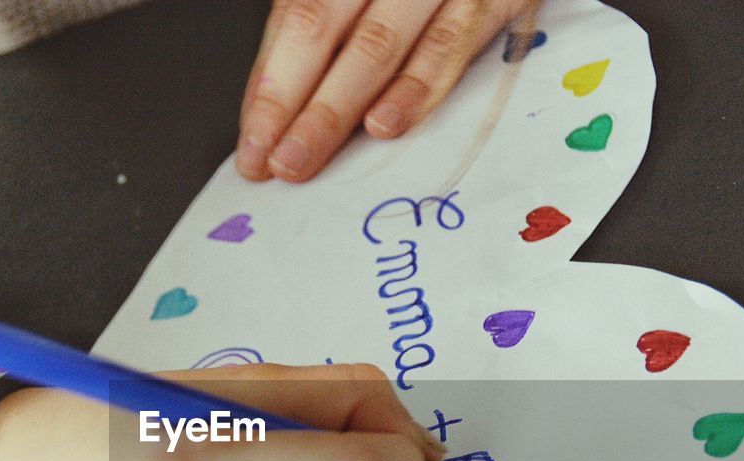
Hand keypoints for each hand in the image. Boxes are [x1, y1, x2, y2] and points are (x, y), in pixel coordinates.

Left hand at [236, 0, 533, 182]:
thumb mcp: (362, 0)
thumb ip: (317, 43)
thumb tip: (269, 114)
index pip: (294, 22)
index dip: (269, 88)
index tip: (252, 146)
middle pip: (321, 30)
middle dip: (292, 106)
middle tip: (276, 162)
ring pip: (377, 46)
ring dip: (337, 109)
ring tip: (306, 155)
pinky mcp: (491, 2)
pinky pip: (450, 47)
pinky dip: (415, 90)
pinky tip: (385, 125)